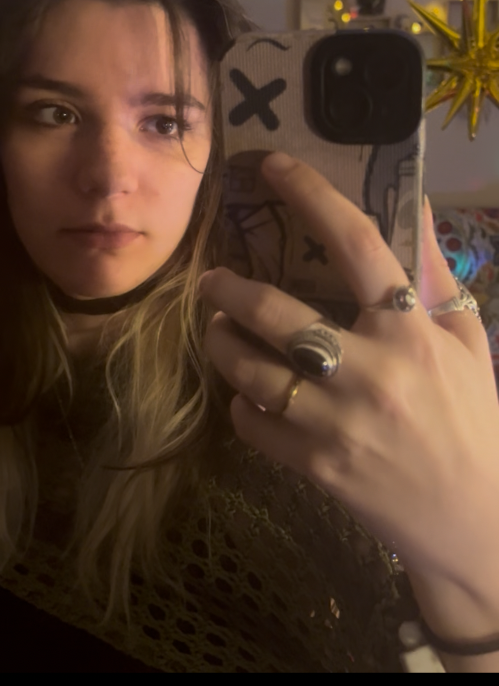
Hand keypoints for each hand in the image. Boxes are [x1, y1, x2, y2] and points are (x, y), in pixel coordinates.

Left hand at [199, 153, 498, 639]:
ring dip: (224, 344)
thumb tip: (415, 202)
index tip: (272, 166)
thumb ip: (433, 274)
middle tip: (212, 280)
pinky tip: (248, 394)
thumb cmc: (472, 421)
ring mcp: (338, 424)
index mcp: (412, 333)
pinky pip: (254, 425)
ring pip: (252, 371)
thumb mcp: (468, 342)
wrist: (474, 520)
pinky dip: (242, 405)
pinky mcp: (316, 466)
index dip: (310, 195)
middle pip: (277, 314)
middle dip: (231, 289)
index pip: (356, 244)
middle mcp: (371, 372)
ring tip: (220, 330)